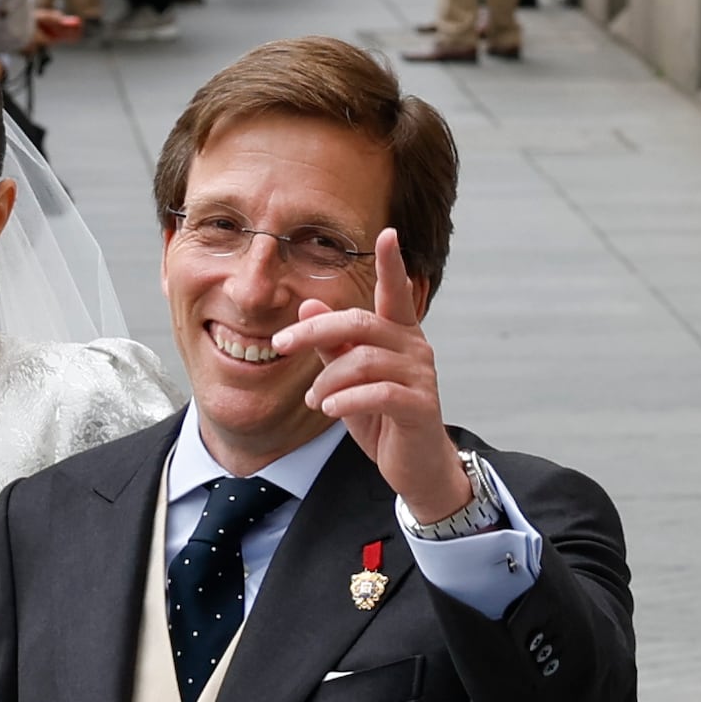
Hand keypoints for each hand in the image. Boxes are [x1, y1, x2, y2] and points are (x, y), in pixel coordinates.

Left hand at [275, 227, 470, 519]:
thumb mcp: (349, 378)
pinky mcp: (420, 406)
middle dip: (315, 331)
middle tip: (279, 343)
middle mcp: (415, 349)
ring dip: (327, 379)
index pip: (396, 294)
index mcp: (400, 336)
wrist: (416, 467)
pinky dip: (345, 400)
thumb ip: (332, 344)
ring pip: (363, 361)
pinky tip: (330, 410)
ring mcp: (421, 377)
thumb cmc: (383, 419)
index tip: (387, 234)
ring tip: (314, 399)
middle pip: (361, 323)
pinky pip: (376, 393)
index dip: (392, 264)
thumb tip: (309, 306)